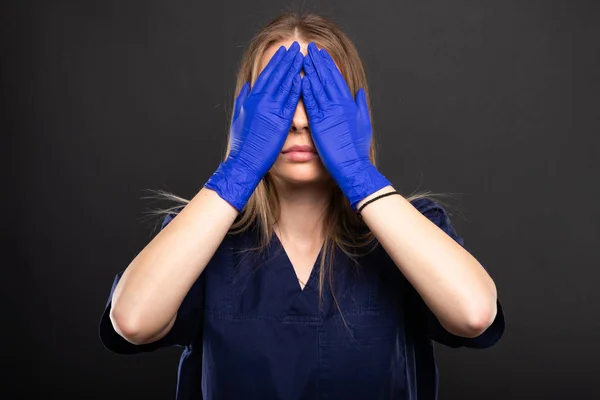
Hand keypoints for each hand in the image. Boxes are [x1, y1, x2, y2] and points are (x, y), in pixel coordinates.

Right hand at [205, 42, 303, 211]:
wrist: (244, 162)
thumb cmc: (242, 143)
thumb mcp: (239, 116)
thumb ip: (244, 99)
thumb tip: (248, 86)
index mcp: (251, 99)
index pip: (266, 74)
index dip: (276, 62)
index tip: (284, 51)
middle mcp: (260, 101)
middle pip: (276, 75)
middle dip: (287, 60)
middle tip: (297, 47)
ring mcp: (269, 110)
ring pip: (284, 84)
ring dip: (293, 69)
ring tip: (303, 57)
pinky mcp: (279, 122)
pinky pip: (289, 102)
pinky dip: (295, 89)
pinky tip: (302, 79)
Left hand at [301, 42, 390, 209]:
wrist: (352, 167)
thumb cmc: (357, 150)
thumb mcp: (364, 124)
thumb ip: (360, 106)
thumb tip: (358, 93)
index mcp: (349, 105)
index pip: (337, 79)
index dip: (329, 65)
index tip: (322, 54)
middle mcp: (340, 106)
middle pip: (327, 78)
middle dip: (318, 62)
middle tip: (310, 48)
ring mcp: (330, 113)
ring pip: (319, 87)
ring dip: (310, 71)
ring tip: (303, 57)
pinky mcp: (320, 123)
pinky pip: (312, 103)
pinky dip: (307, 89)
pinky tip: (301, 78)